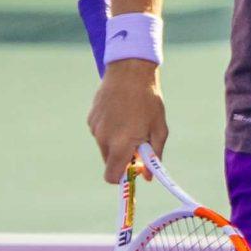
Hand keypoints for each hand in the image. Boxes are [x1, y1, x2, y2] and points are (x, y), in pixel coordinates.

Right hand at [88, 62, 167, 183]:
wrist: (129, 72)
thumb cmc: (149, 101)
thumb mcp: (159, 129)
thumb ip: (154, 155)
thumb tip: (148, 178)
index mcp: (120, 145)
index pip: (111, 177)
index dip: (122, 178)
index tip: (135, 169)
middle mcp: (103, 139)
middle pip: (110, 162)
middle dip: (123, 158)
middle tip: (139, 143)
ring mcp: (94, 128)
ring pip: (105, 147)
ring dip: (118, 142)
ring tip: (132, 122)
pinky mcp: (91, 118)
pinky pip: (101, 132)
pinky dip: (111, 130)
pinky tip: (122, 113)